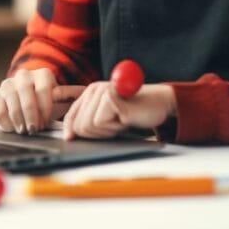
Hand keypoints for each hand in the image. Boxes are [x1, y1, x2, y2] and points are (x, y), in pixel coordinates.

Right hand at [0, 68, 67, 134]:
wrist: (35, 103)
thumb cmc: (52, 104)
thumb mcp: (64, 100)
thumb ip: (70, 97)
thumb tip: (68, 97)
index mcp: (43, 74)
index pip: (43, 90)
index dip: (44, 110)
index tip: (46, 123)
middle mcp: (24, 75)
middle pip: (26, 94)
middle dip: (30, 115)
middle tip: (33, 129)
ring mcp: (9, 83)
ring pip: (11, 100)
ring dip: (17, 118)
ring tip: (23, 130)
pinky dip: (5, 121)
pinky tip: (12, 128)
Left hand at [53, 82, 176, 139]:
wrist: (159, 103)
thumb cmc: (135, 111)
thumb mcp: (109, 116)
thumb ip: (89, 120)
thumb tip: (69, 135)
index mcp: (91, 92)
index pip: (71, 114)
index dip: (69, 129)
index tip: (70, 139)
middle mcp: (94, 89)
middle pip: (78, 124)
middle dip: (96, 133)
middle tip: (114, 126)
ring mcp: (102, 92)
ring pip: (88, 126)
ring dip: (107, 131)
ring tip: (120, 121)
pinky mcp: (111, 98)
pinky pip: (100, 123)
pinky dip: (114, 128)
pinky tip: (125, 120)